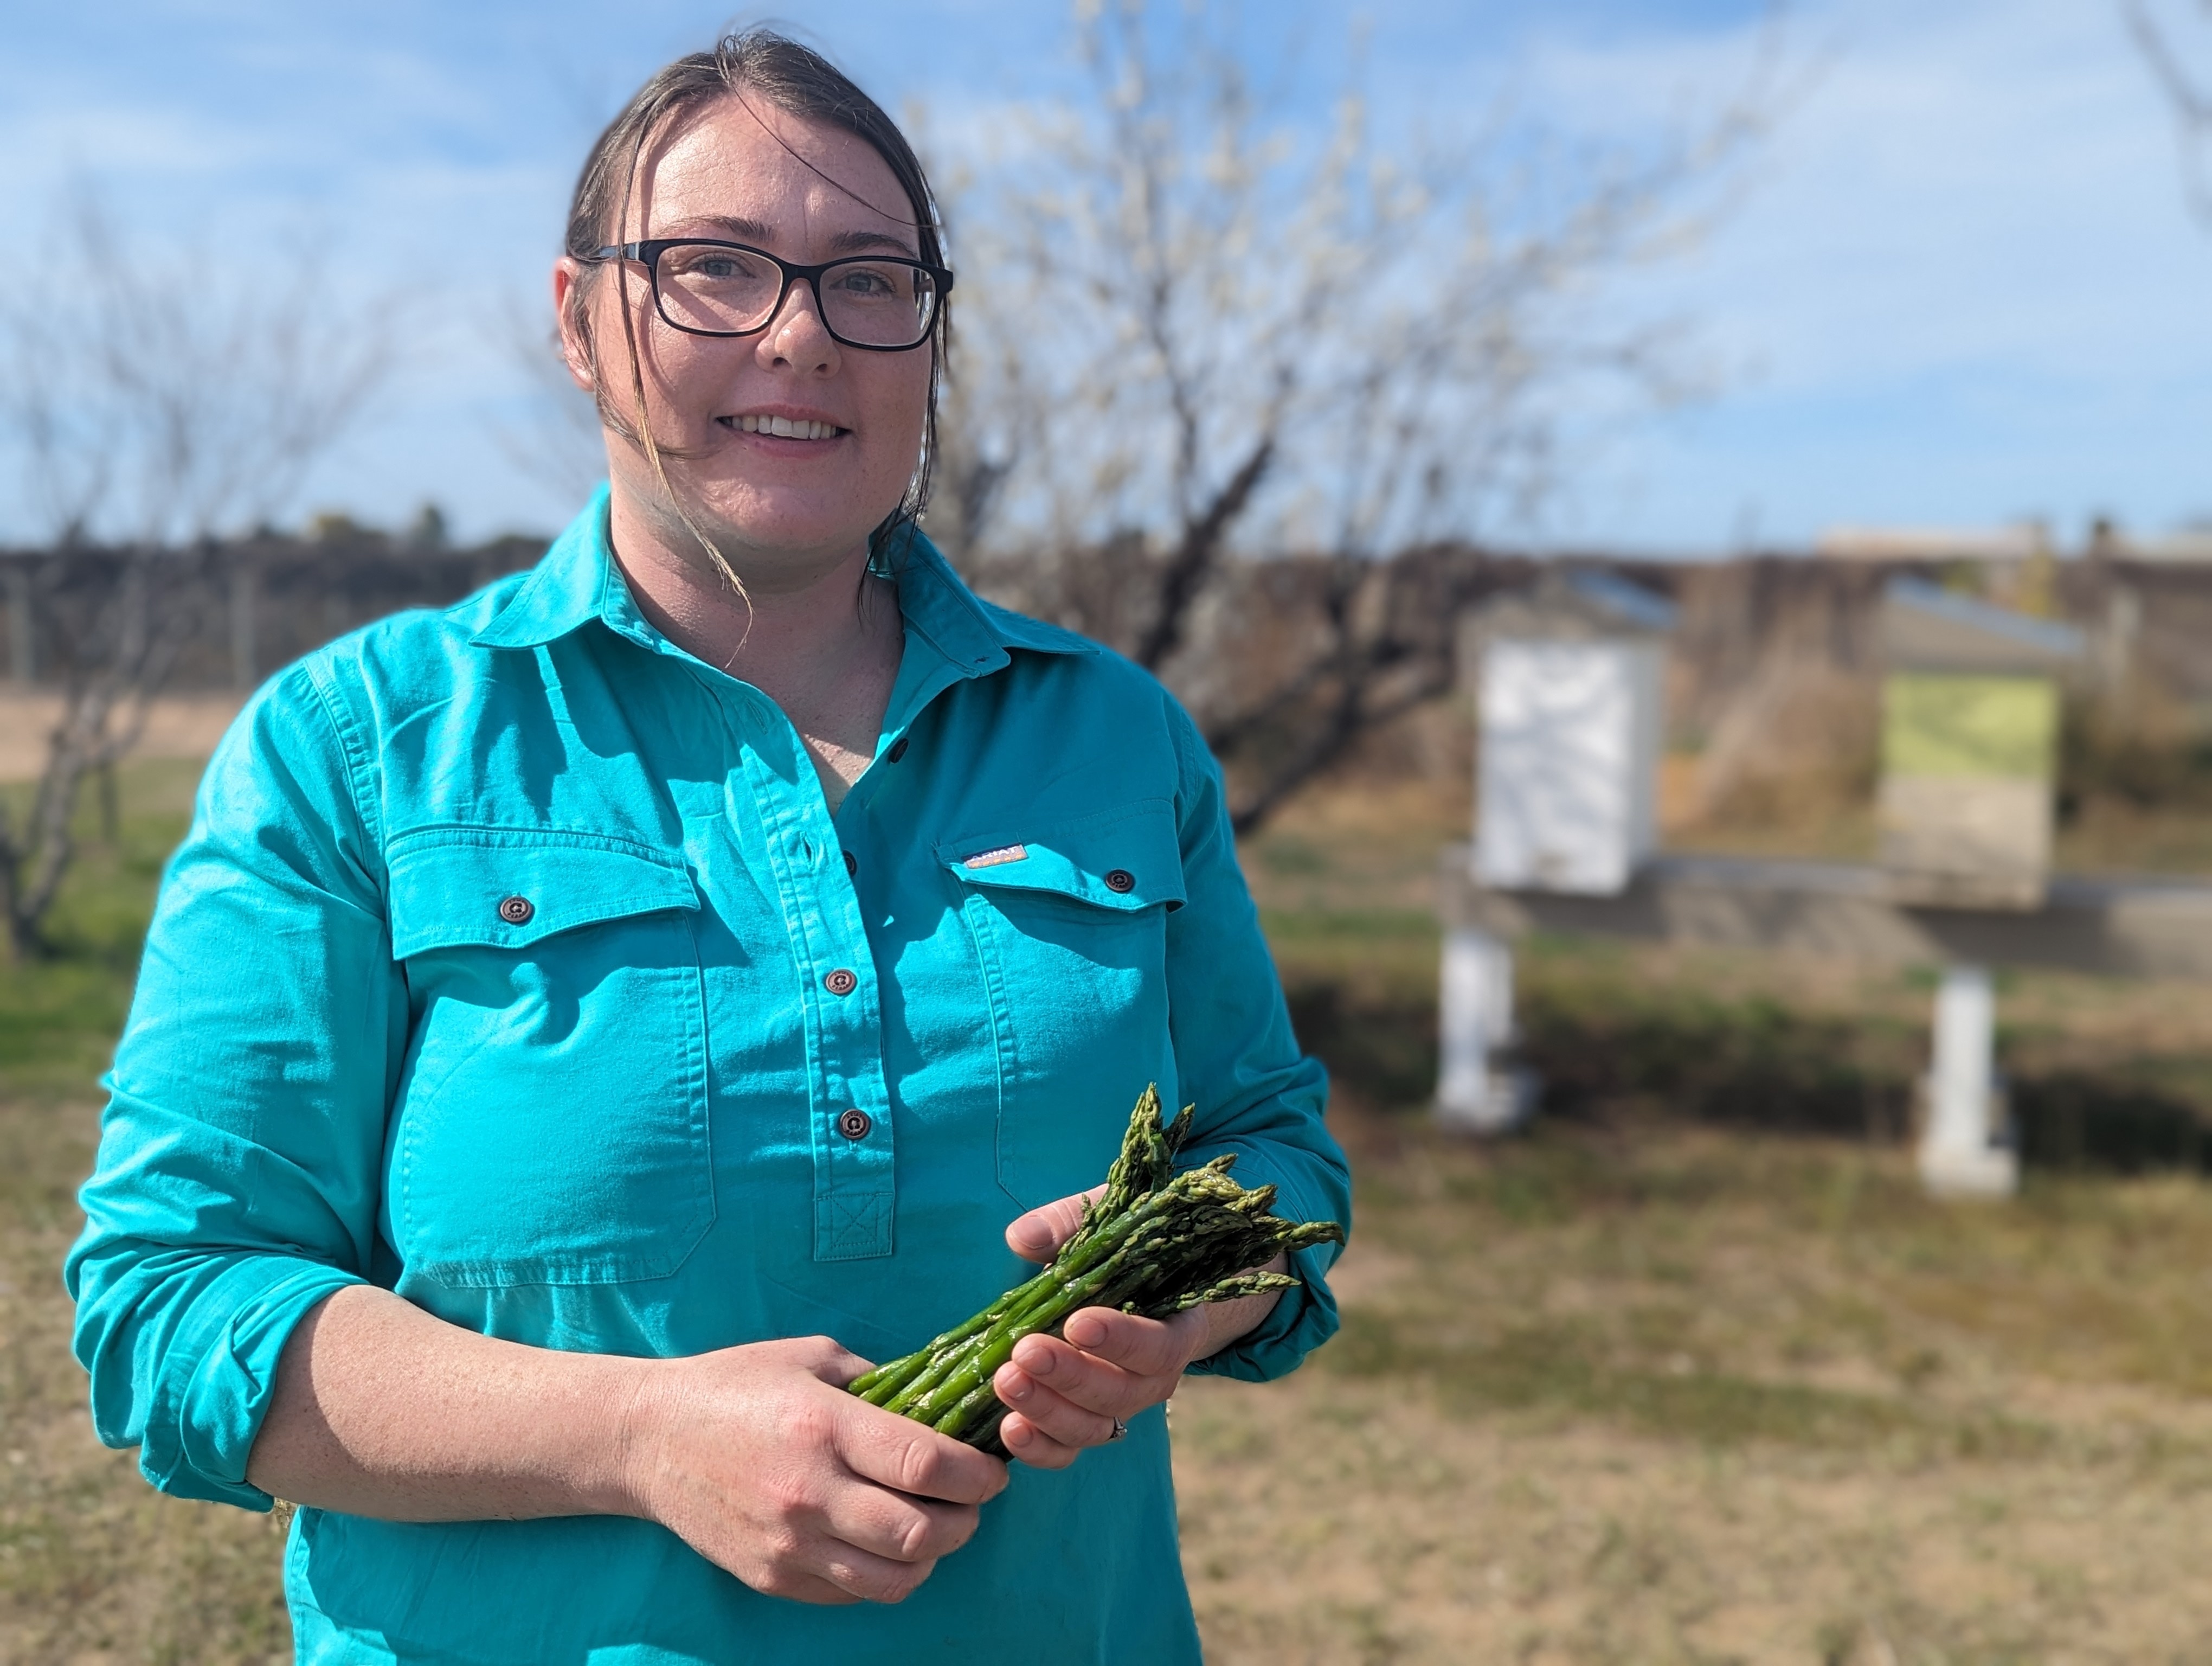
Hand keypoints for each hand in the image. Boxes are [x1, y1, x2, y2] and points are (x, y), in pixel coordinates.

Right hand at [620, 1336, 1007, 1604]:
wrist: (650, 1439)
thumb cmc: (735, 1386)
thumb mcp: (811, 1357)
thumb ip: (878, 1381)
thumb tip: (940, 1401)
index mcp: (824, 1426)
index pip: (925, 1464)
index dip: (976, 1474)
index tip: (992, 1470)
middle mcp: (809, 1492)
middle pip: (920, 1533)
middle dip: (965, 1521)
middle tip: (971, 1501)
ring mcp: (789, 1544)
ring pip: (894, 1579)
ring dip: (931, 1556)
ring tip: (935, 1527)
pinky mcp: (773, 1578)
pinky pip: (853, 1593)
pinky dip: (885, 1575)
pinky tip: (885, 1543)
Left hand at [993, 1188, 1284, 1470]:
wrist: (1137, 1286)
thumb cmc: (1124, 1249)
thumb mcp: (1107, 1222)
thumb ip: (1068, 1222)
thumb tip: (1022, 1238)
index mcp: (1176, 1327)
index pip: (1159, 1345)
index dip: (1121, 1340)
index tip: (1077, 1323)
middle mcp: (1154, 1378)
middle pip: (1120, 1393)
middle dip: (1070, 1375)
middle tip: (1024, 1352)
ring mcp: (1120, 1407)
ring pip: (1091, 1427)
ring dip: (1046, 1410)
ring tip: (1004, 1381)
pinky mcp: (1085, 1424)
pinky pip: (1066, 1450)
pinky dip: (1039, 1448)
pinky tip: (1007, 1429)